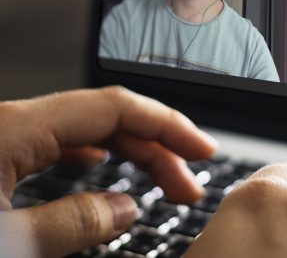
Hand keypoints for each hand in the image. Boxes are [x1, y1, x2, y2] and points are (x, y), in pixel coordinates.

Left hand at [0, 86, 216, 256]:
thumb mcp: (6, 244)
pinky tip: (99, 162)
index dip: (168, 125)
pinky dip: (92, 152)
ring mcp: (5, 136)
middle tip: (188, 187)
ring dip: (129, 153)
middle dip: (157, 148)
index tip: (202, 150)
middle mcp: (14, 122)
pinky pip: (55, 142)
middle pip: (106, 118)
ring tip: (161, 181)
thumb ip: (69, 224)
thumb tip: (125, 211)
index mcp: (17, 128)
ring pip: (83, 129)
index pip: (115, 107)